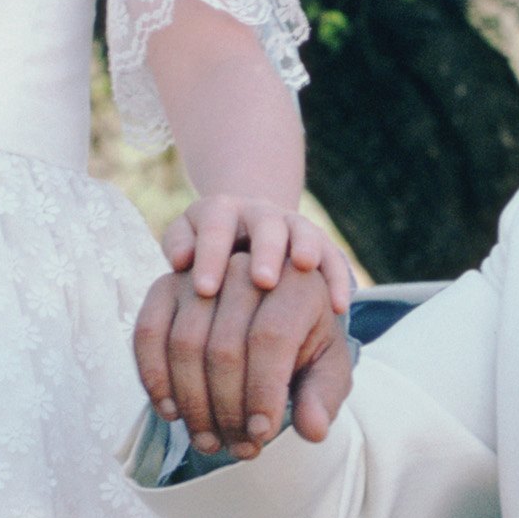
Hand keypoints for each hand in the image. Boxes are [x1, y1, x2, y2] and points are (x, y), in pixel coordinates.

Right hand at [134, 253, 354, 455]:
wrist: (270, 316)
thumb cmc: (305, 346)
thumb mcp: (327, 370)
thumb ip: (322, 397)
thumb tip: (313, 431)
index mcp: (296, 283)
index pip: (271, 338)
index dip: (262, 392)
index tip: (261, 435)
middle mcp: (245, 268)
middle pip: (224, 346)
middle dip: (228, 410)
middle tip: (238, 450)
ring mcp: (199, 275)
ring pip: (184, 344)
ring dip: (192, 405)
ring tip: (209, 443)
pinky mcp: (165, 287)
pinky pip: (147, 333)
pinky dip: (154, 379)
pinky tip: (172, 415)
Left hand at [163, 193, 354, 312]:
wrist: (242, 233)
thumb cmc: (206, 252)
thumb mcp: (186, 242)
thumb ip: (179, 245)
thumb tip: (180, 260)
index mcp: (221, 212)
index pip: (215, 226)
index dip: (211, 256)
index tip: (205, 290)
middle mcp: (259, 213)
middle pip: (264, 224)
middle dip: (264, 251)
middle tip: (262, 280)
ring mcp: (291, 225)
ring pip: (302, 231)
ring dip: (305, 248)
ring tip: (305, 268)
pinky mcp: (319, 244)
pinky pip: (332, 256)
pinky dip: (337, 278)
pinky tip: (338, 306)